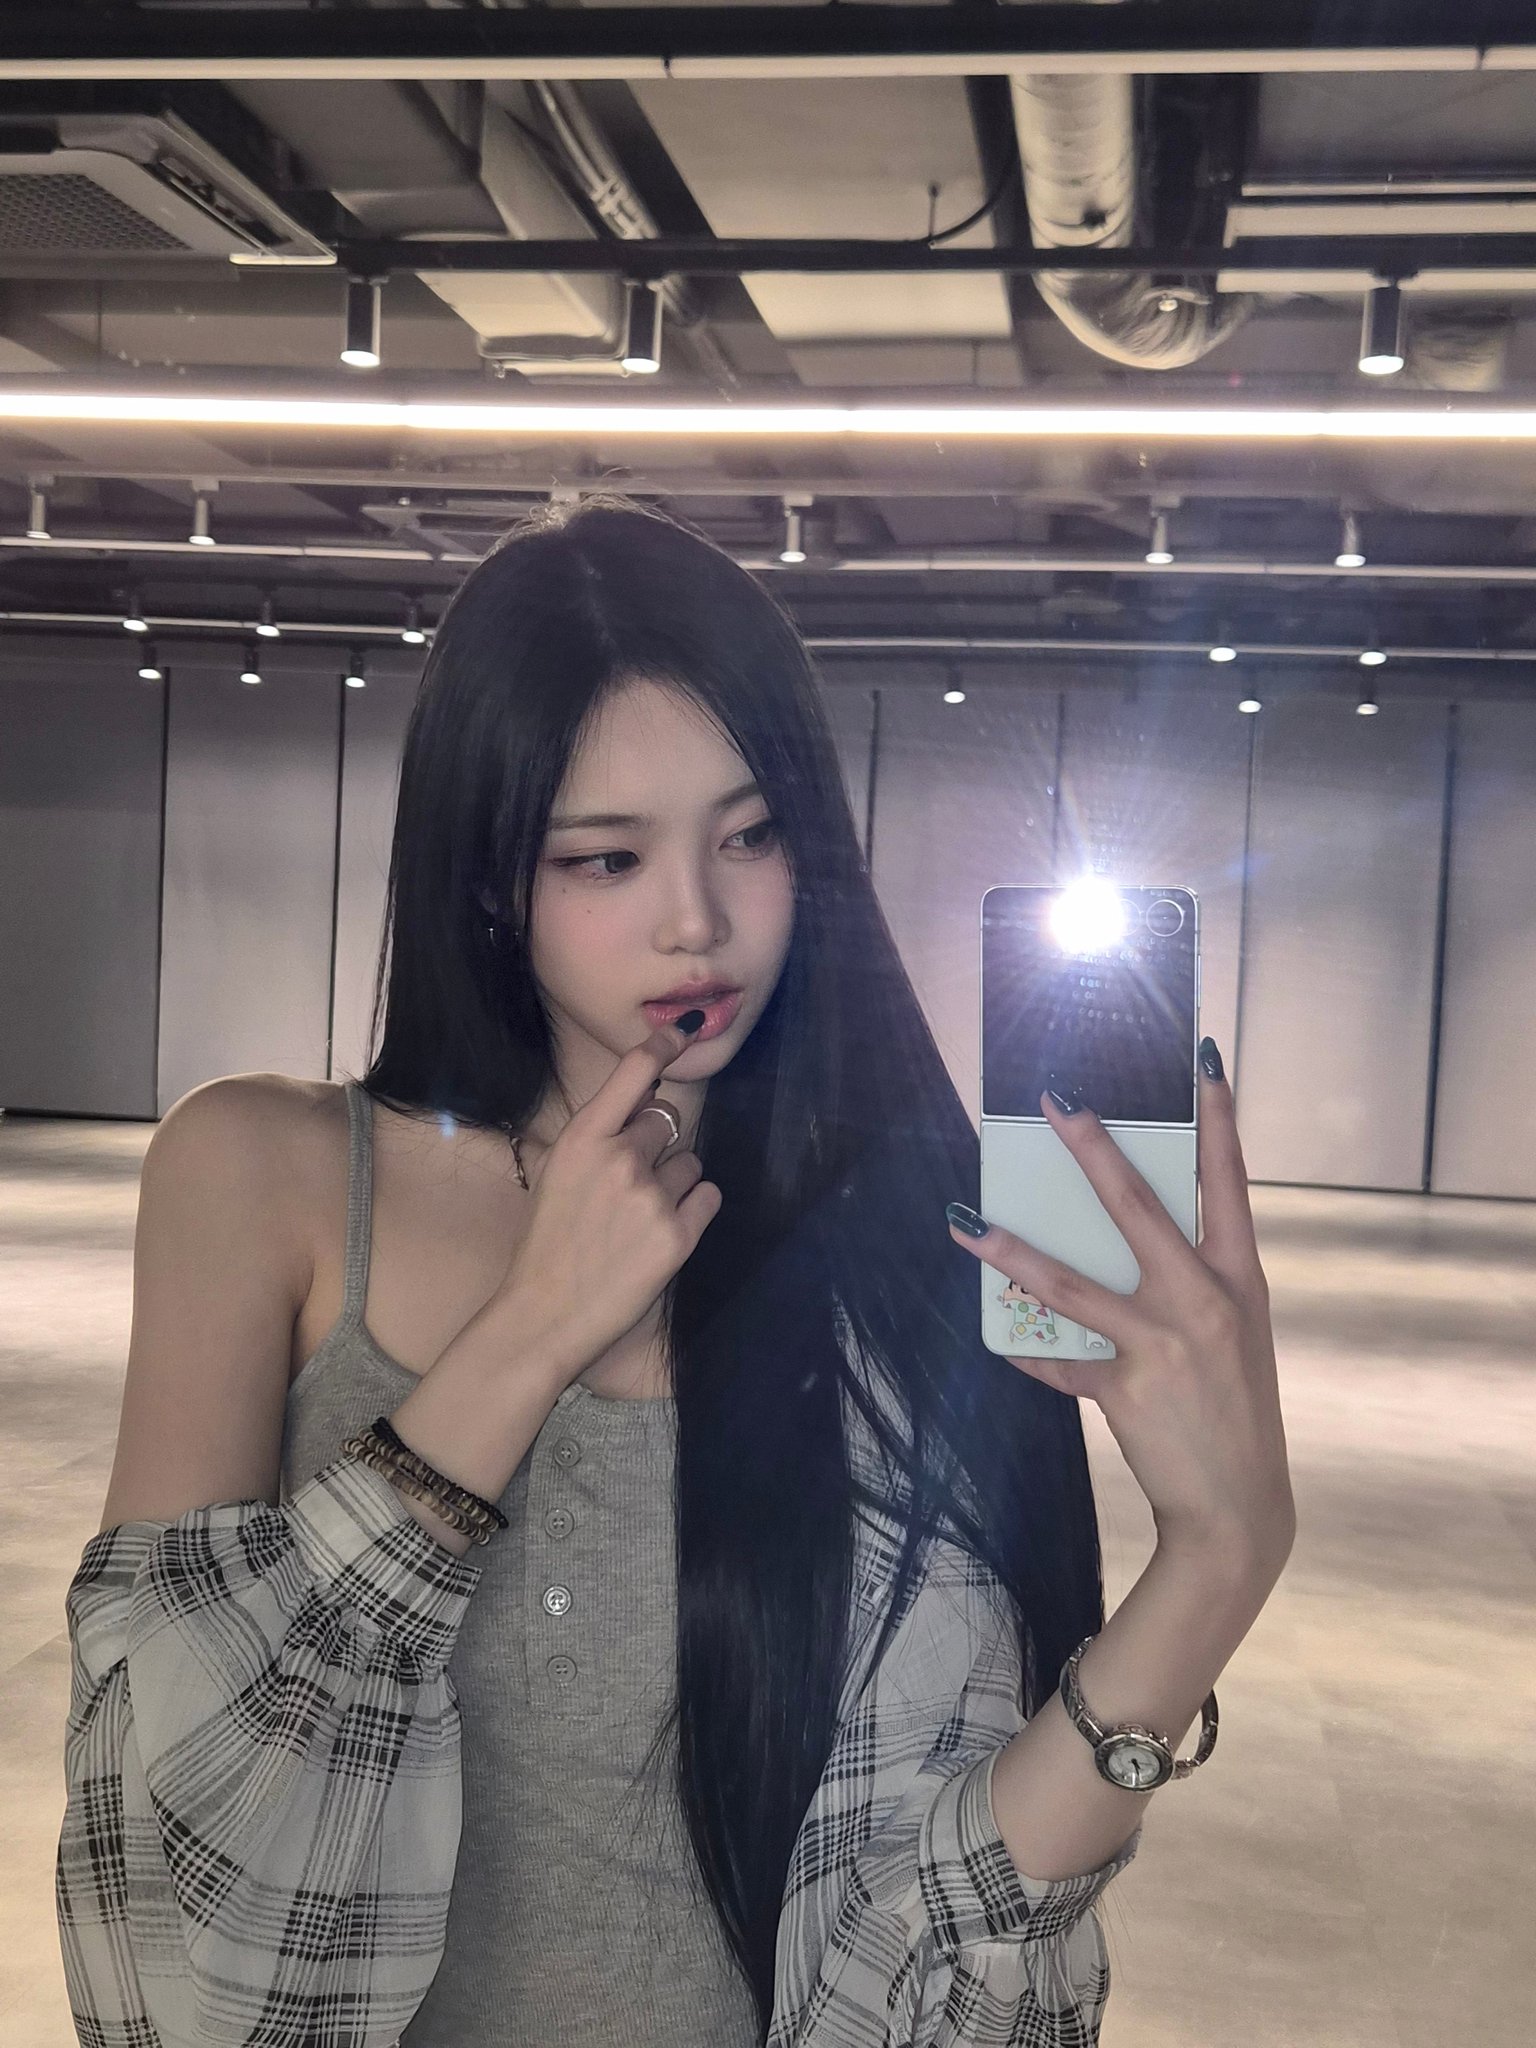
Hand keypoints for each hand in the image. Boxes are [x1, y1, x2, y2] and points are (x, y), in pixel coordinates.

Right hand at [493, 1017, 720, 1387]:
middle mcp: (620, 1159)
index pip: (634, 1071)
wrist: (545, 1313)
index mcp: (582, 1138)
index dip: (665, 1043)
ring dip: (675, 1181)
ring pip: (689, 1162)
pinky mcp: (679, 1236)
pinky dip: (694, 1209)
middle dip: (655, 1145)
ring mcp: (652, 1198)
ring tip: (640, 1217)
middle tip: (628, 1186)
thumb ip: (598, 1136)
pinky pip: (708, 1196)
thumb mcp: (558, 1173)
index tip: (685, 1028)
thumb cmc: (548, 1243)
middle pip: (665, 1120)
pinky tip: (663, 1231)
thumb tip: (642, 1101)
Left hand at [946, 1044, 1295, 1570]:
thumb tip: (1129, 1239)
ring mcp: (1161, 1343)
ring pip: (1069, 1282)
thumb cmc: (1234, 1409)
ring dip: (1011, 1250)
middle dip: (1093, 1148)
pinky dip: (1027, 1349)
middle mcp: (1203, 1300)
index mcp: (1239, 1278)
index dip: (1220, 1120)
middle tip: (1056, 1101)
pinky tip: (997, 1334)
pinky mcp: (1123, 1388)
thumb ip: (1190, 1282)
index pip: (1232, 1181)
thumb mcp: (1232, 1332)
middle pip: (1137, 1206)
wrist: (1239, 1509)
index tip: (1204, 1064)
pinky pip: (1057, 1359)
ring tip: (967, 1220)